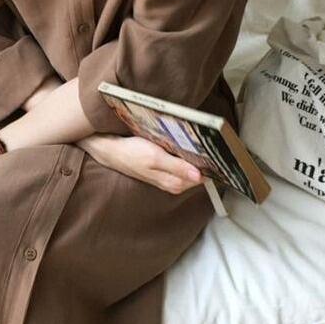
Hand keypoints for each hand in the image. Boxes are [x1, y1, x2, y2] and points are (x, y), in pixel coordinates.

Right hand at [76, 133, 202, 194]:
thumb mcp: (155, 158)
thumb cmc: (131, 154)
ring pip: (190, 166)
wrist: (112, 151)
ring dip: (192, 154)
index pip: (203, 176)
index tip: (212, 149)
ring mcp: (170, 176)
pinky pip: (182, 163)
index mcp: (174, 183)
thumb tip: (199, 176)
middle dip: (202, 158)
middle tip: (203, 141)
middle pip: (199, 172)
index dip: (209, 163)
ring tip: (192, 140)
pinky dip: (184, 153)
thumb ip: (177, 167)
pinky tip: (180, 144)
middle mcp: (174, 182)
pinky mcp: (165, 169)